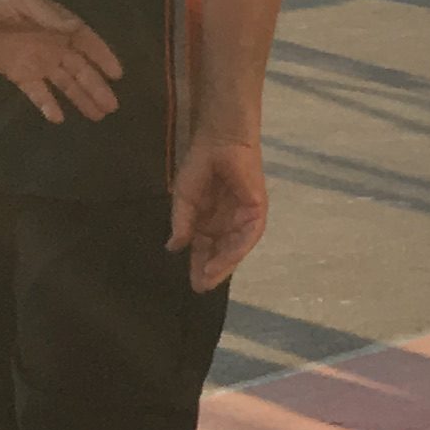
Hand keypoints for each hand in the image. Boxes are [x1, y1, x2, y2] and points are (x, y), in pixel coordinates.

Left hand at [0, 0, 122, 123]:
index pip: (88, 44)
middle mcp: (54, 46)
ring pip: (65, 83)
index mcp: (58, 26)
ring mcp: (37, 62)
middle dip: (97, 87)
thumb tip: (75, 27)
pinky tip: (58, 118)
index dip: (103, 58)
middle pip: (81, 69)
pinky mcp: (19, 74)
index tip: (117, 75)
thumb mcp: (23, 1)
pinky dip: (48, 104)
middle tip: (112, 106)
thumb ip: (48, 15)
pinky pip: (37, 92)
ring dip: (80, 98)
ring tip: (97, 115)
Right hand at [167, 136, 265, 291]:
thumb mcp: (184, 199)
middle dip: (211, 270)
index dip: (198, 265)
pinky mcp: (256, 211)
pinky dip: (237, 248)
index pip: (204, 249)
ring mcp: (243, 218)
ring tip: (210, 278)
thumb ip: (182, 223)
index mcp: (210, 222)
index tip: (193, 285)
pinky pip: (248, 235)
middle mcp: (228, 224)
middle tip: (201, 288)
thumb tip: (173, 247)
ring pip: (235, 248)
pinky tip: (226, 260)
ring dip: (224, 264)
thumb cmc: (200, 166)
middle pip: (220, 253)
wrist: (219, 142)